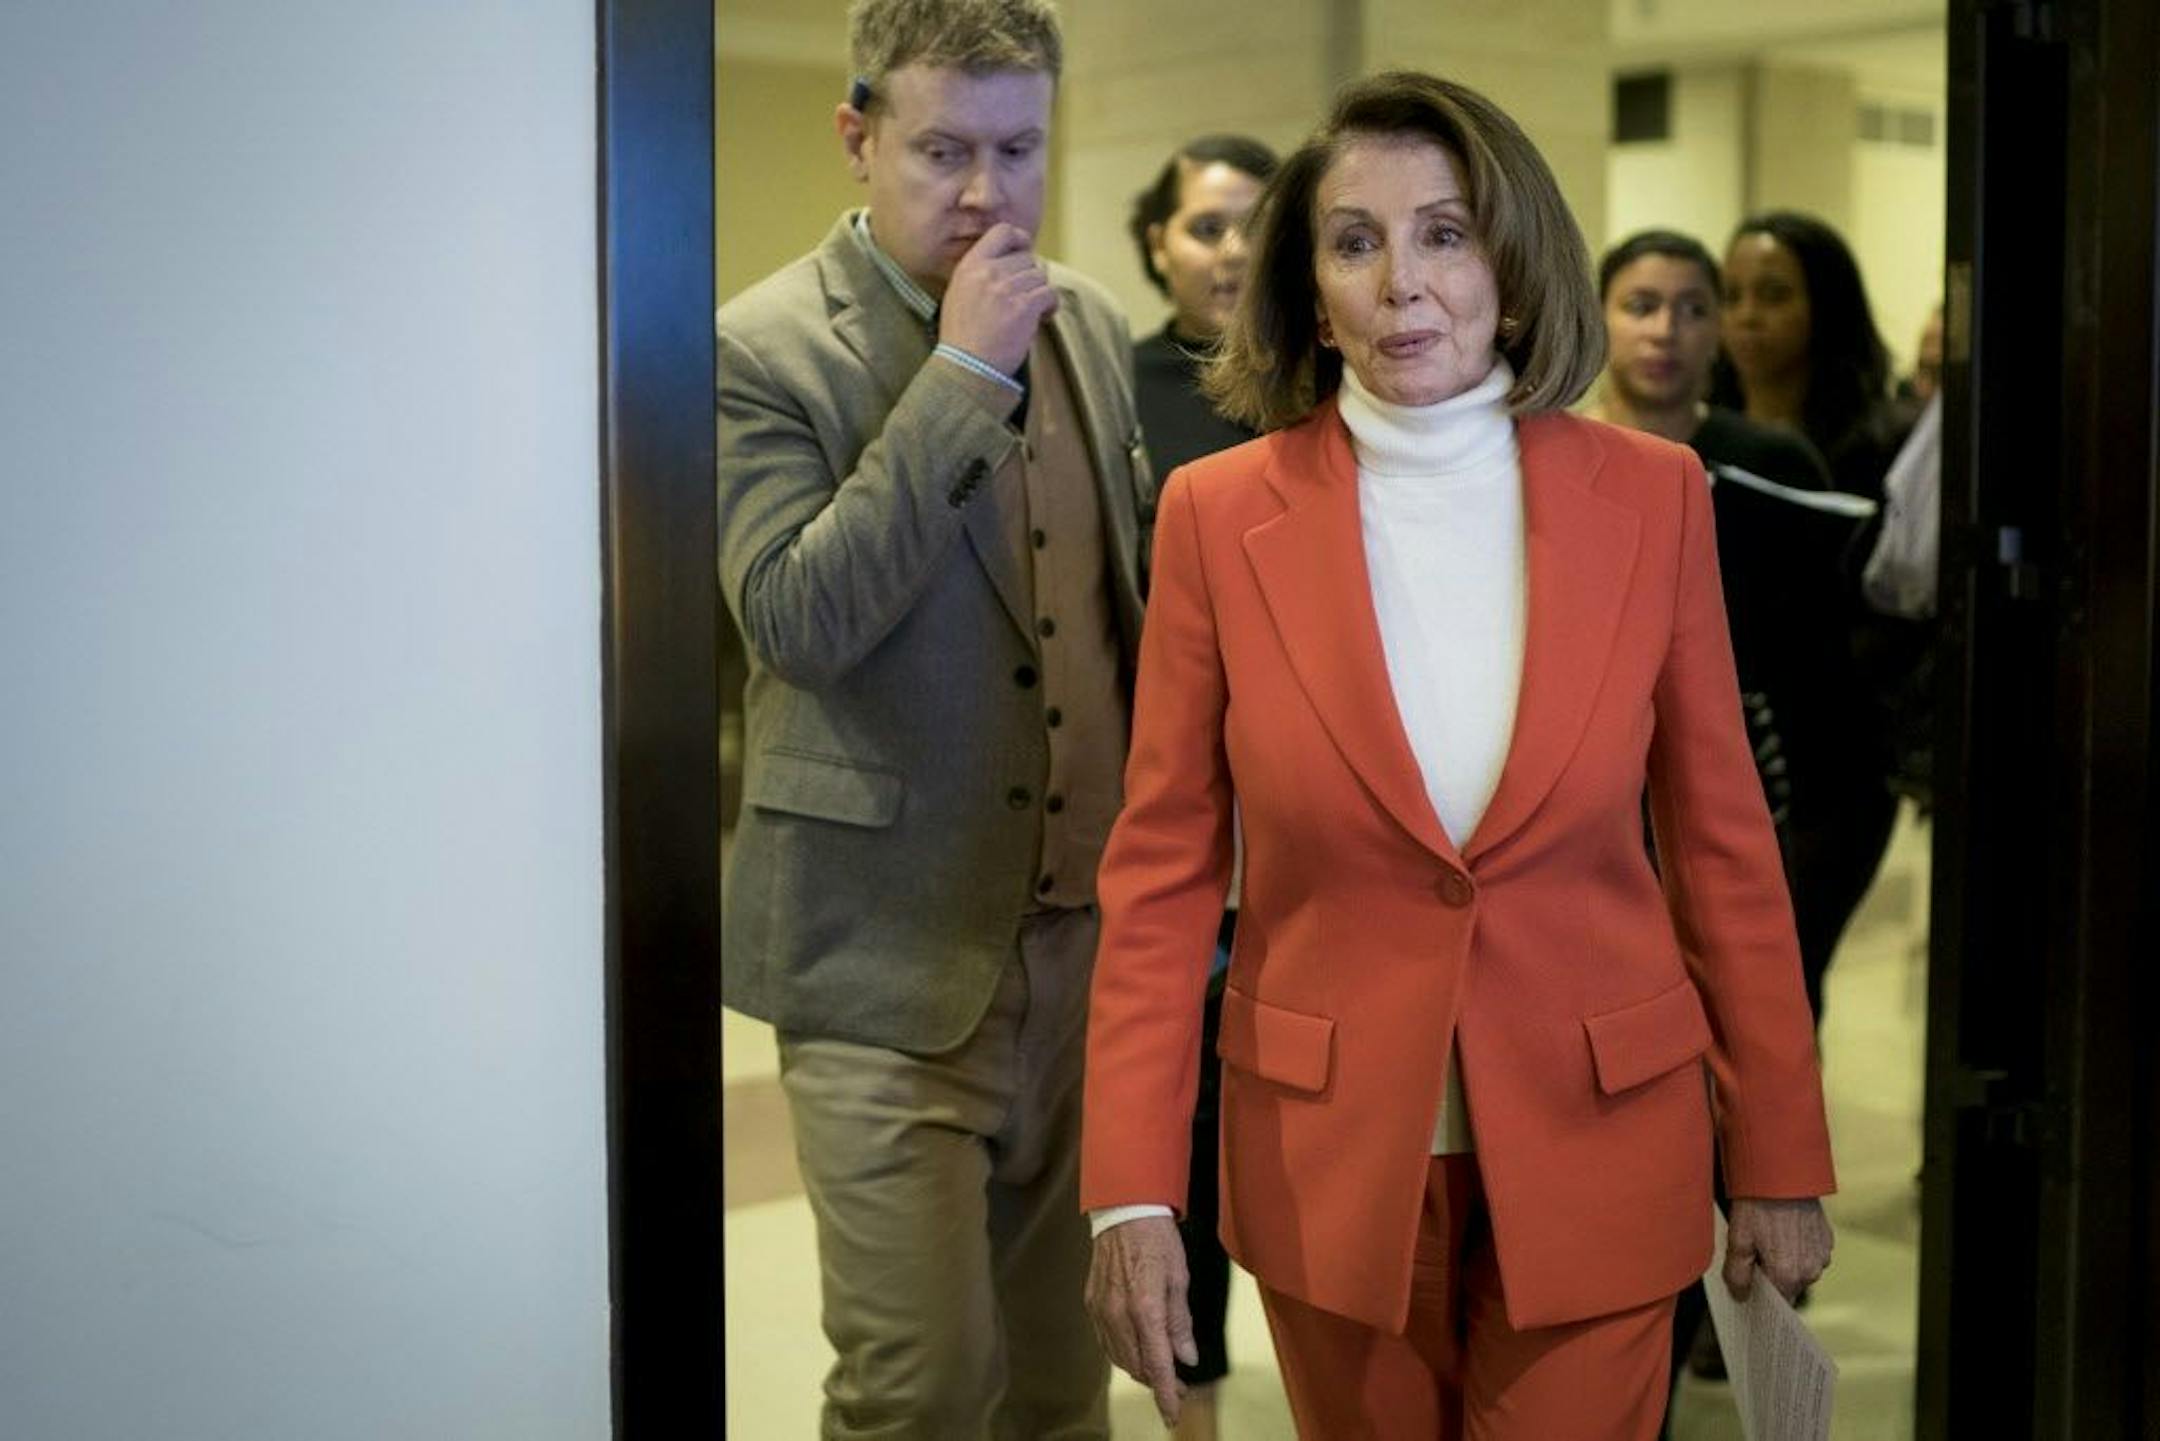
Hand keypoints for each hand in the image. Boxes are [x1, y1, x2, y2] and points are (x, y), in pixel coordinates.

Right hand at [938, 223, 1058, 375]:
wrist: (967, 367)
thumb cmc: (963, 337)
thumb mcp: (959, 295)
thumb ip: (981, 273)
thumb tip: (1012, 263)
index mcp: (970, 266)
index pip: (1002, 231)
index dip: (1020, 240)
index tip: (1025, 253)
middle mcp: (988, 272)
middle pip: (1028, 258)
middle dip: (1032, 277)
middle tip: (1027, 297)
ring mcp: (1006, 289)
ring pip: (1041, 276)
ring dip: (1041, 293)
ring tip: (1033, 312)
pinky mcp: (1024, 307)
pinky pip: (1050, 294)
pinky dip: (1051, 306)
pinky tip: (1043, 317)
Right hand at [1085, 1215, 1195, 1425]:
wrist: (1123, 1209)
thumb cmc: (1157, 1239)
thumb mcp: (1179, 1278)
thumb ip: (1180, 1321)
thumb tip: (1186, 1357)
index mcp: (1145, 1308)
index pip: (1156, 1364)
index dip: (1165, 1394)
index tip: (1173, 1415)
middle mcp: (1118, 1314)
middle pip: (1136, 1366)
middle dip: (1157, 1382)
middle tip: (1179, 1387)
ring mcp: (1101, 1309)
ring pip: (1119, 1357)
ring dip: (1140, 1369)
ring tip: (1161, 1371)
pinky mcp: (1091, 1303)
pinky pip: (1106, 1340)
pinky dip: (1123, 1352)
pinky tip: (1136, 1350)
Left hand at [1724, 1197, 1832, 1302]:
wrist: (1783, 1174)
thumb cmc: (1758, 1206)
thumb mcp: (1738, 1240)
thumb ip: (1737, 1275)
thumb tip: (1741, 1297)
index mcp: (1787, 1275)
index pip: (1776, 1304)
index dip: (1762, 1299)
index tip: (1750, 1291)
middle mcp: (1810, 1271)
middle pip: (1788, 1288)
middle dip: (1772, 1278)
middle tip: (1754, 1256)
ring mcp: (1822, 1256)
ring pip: (1801, 1271)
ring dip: (1787, 1263)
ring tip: (1769, 1239)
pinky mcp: (1827, 1240)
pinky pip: (1811, 1255)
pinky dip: (1799, 1249)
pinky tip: (1784, 1231)